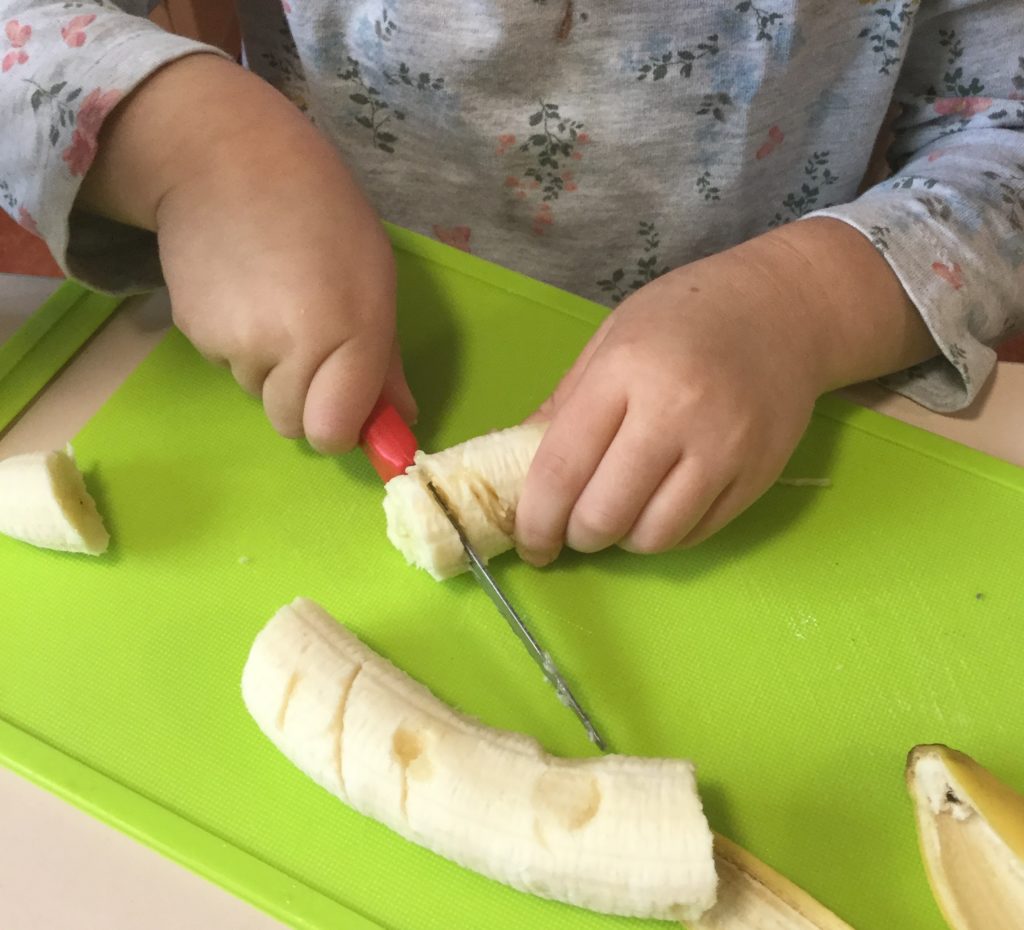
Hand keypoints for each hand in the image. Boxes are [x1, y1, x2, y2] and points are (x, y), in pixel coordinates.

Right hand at [79, 55, 414, 450]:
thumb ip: (385, 360)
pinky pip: (225, 364)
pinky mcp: (194, 334)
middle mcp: (292, 349)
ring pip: (258, 393)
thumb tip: (400, 420)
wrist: (224, 159)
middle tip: (307, 335)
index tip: (342, 406)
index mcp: (351, 335)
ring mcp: (236, 345)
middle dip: (304, 397)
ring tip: (272, 299)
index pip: (333, 433)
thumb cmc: (322, 212)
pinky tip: (240, 291)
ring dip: (269, 366)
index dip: (339, 427)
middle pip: (293, 423)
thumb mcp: (375, 279)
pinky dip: (235, 343)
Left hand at [514, 219, 937, 562]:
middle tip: (573, 526)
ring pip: (654, 536)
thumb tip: (513, 467)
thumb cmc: (685, 318)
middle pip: (605, 514)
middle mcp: (675, 413)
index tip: (528, 540)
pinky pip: (697, 533)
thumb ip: (563, 405)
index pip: (562, 469)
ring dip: (623, 539)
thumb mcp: (610, 339)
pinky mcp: (757, 474)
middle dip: (576, 536)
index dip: (535, 520)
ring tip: (620, 513)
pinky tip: (659, 506)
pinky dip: (667, 534)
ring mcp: (723, 448)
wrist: (784, 308)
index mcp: (624, 372)